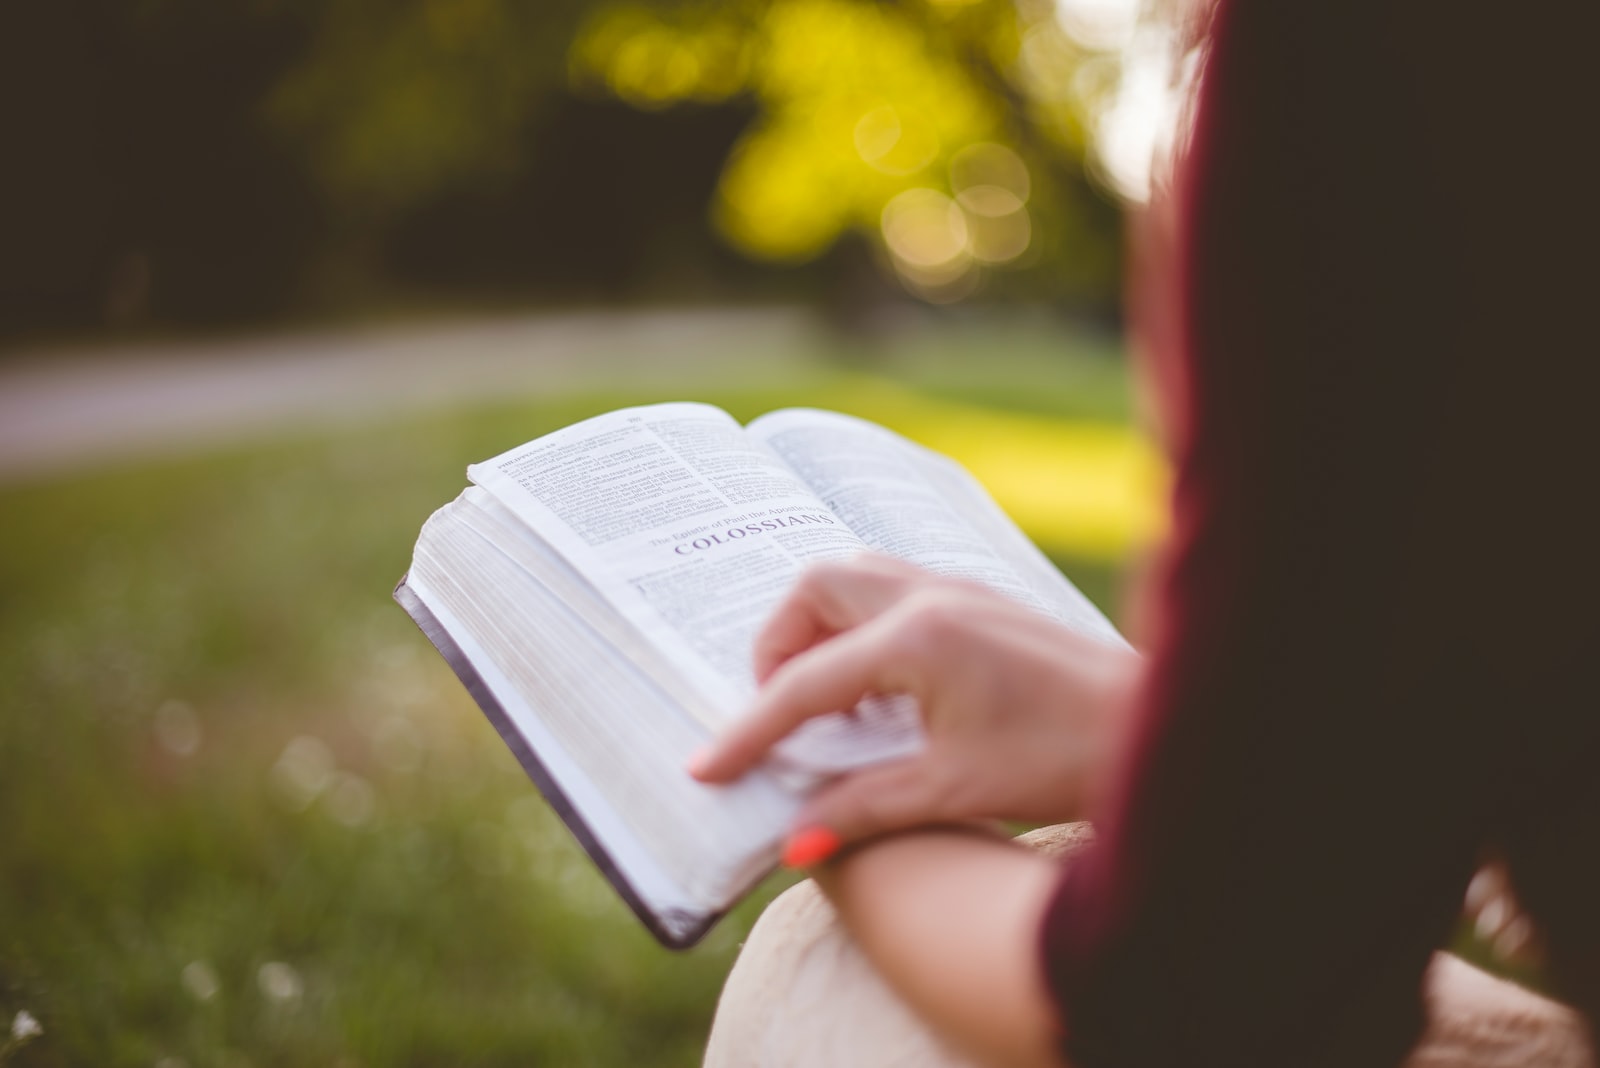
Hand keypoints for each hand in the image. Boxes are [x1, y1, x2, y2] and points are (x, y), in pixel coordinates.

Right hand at [689, 554, 1139, 858]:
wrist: (1157, 731)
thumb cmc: (1066, 758)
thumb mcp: (953, 791)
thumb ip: (862, 809)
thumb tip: (793, 843)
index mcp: (917, 639)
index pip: (803, 682)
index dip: (748, 731)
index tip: (707, 768)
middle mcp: (931, 597)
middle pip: (815, 588)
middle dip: (778, 646)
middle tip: (779, 714)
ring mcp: (959, 589)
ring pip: (854, 577)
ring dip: (820, 628)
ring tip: (824, 700)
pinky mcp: (980, 600)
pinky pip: (892, 590)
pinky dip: (861, 627)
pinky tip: (880, 690)